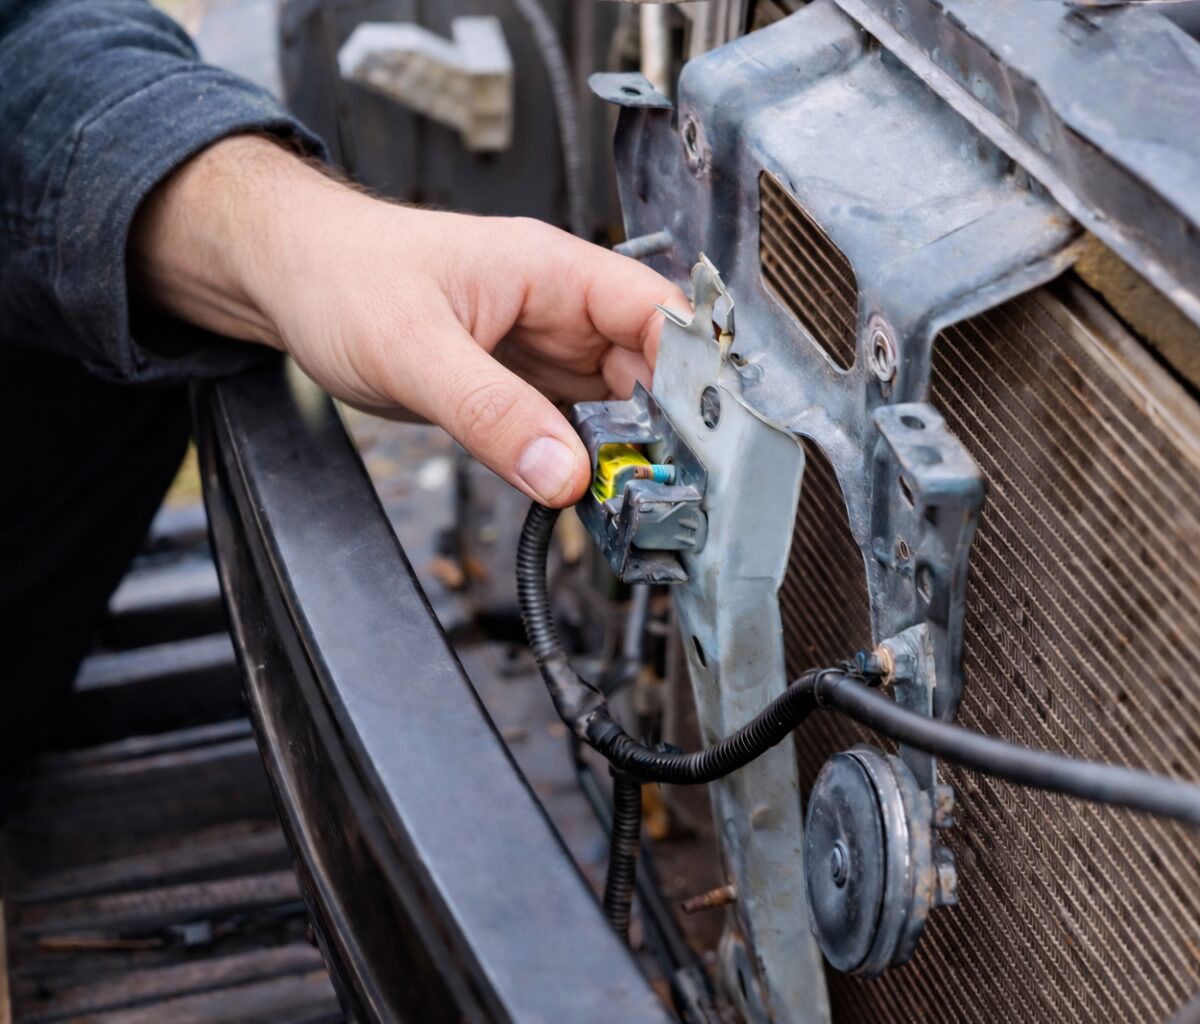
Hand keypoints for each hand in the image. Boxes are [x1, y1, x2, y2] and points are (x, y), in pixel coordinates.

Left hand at [131, 136, 687, 505]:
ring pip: (618, 400)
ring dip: (632, 448)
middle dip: (668, 426)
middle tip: (673, 489)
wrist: (284, 279)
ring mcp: (542, 347)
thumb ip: (492, 414)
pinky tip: (594, 490)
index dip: (693, 369)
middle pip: (650, 366)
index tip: (709, 433)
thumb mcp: (413, 350)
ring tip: (640, 499)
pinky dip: (590, 458)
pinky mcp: (520, 383)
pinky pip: (576, 423)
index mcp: (551, 269)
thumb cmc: (340, 276)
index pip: (656, 311)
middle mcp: (559, 307)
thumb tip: (563, 474)